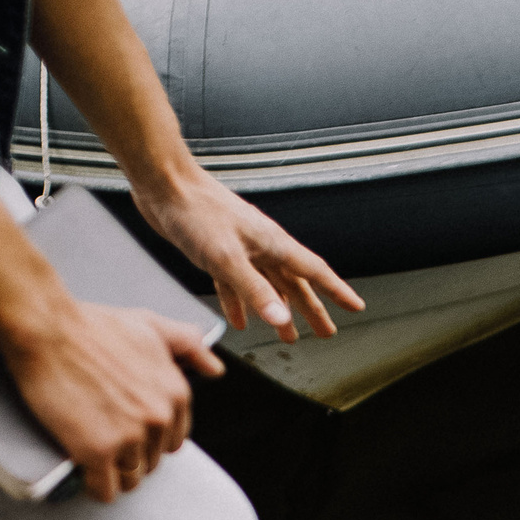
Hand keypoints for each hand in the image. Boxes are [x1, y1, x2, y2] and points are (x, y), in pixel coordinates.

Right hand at [0, 293, 223, 500]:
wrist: (46, 327)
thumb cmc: (91, 326)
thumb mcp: (150, 326)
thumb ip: (186, 345)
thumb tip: (215, 368)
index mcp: (175, 393)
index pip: (173, 440)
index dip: (148, 438)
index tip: (127, 429)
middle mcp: (159, 417)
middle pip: (152, 461)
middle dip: (130, 454)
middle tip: (103, 436)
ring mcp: (130, 437)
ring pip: (131, 479)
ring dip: (112, 472)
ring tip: (93, 452)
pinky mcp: (98, 451)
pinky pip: (105, 491)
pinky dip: (94, 487)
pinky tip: (83, 473)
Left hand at [136, 170, 365, 342]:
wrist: (164, 184)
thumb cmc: (196, 212)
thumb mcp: (226, 258)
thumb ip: (254, 290)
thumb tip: (281, 319)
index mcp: (272, 244)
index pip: (314, 272)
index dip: (337, 291)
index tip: (356, 307)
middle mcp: (262, 246)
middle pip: (295, 284)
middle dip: (312, 309)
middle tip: (325, 332)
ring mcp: (241, 249)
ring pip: (268, 287)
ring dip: (278, 311)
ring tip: (288, 334)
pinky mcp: (217, 252)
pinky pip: (236, 285)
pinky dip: (241, 304)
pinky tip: (240, 320)